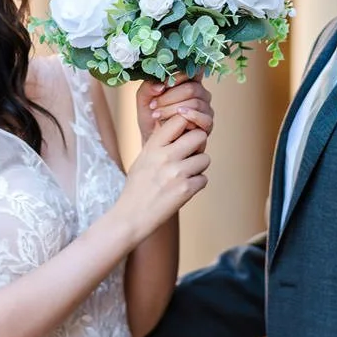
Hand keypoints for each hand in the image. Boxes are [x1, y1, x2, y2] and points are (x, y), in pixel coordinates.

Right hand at [118, 112, 209, 241]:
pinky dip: (197, 185)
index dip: (187, 125)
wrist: (131, 216)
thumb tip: (173, 124)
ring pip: (205, 158)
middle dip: (199, 145)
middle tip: (190, 155)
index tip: (185, 135)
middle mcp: (165, 156)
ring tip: (184, 176)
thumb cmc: (137, 188)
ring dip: (199, 167)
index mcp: (153, 146)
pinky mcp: (186, 190)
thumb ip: (159, 142)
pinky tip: (183, 189)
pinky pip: (204, 179)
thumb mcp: (142, 158)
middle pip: (199, 136)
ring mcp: (176, 173)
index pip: (180, 120)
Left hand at [136, 75, 213, 144]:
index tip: (161, 85)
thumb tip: (160, 85)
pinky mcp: (207, 125)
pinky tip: (179, 116)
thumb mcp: (144, 100)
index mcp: (189, 82)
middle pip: (191, 88)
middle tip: (154, 105)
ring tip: (157, 115)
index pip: (192, 71)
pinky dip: (191, 116)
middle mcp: (201, 94)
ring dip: (173, 108)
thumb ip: (148, 87)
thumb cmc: (151, 117)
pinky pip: (204, 118)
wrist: (154, 142)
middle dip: (170, 96)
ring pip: (195, 102)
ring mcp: (206, 109)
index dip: (178, 76)